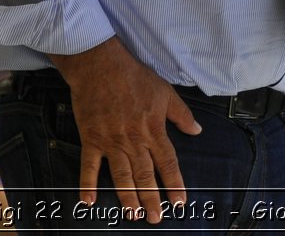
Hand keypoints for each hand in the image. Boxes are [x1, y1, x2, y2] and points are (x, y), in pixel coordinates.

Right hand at [51, 37, 201, 224]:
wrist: (101, 67)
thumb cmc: (134, 77)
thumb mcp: (165, 92)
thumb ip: (181, 114)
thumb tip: (196, 131)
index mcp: (153, 130)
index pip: (168, 162)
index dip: (175, 183)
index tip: (180, 201)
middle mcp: (133, 140)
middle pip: (145, 175)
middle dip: (152, 198)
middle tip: (155, 218)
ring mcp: (111, 142)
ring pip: (121, 176)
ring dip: (127, 197)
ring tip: (133, 214)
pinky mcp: (91, 139)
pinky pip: (89, 166)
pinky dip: (88, 184)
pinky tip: (89, 202)